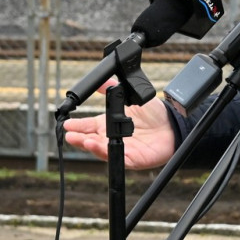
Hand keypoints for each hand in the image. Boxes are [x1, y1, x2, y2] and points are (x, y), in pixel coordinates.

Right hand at [61, 79, 176, 169]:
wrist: (173, 124)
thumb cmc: (153, 114)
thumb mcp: (131, 99)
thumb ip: (114, 90)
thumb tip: (101, 80)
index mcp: (109, 123)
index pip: (88, 126)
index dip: (77, 125)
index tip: (66, 123)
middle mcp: (112, 137)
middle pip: (90, 139)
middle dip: (78, 137)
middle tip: (69, 134)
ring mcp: (121, 148)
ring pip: (100, 150)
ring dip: (89, 145)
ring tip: (80, 140)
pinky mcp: (132, 158)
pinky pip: (117, 157)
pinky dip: (106, 152)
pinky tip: (99, 146)